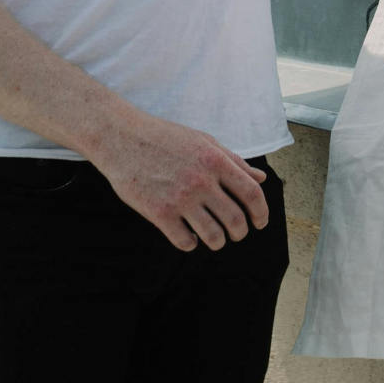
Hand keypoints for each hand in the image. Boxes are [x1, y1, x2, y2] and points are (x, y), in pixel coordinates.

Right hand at [94, 112, 268, 250]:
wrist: (122, 138)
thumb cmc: (166, 138)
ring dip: (219, 242)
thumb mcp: (205, 142)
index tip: (260, 222)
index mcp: (216, 161)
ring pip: (212, 235)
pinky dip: (192, 244)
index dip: (261, 212)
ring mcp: (180, 198)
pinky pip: (184, 241)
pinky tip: (191, 237)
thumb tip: (261, 178)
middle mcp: (201, 181)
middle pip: (235, 219)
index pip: (252, 193)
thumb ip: (234, 161)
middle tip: (238, 234)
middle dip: (241, 232)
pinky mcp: (158, 213)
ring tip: (216, 239)